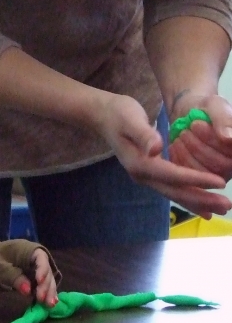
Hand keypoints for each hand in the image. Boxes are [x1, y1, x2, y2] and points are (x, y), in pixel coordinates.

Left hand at [0, 238, 59, 306]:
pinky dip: (44, 293)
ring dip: (48, 291)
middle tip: (44, 300)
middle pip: (46, 270)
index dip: (43, 270)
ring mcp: (34, 267)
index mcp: (26, 249)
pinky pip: (41, 284)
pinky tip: (48, 303)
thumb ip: (14, 278)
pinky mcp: (33, 277)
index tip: (40, 282)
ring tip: (50, 305)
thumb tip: (28, 290)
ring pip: (46, 279)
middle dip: (46, 285)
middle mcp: (34, 257)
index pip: (40, 257)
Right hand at [91, 93, 230, 217]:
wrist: (102, 115)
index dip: (196, 179)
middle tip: (226, 204)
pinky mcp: (149, 173)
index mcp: (139, 163)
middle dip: (201, 198)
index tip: (220, 181)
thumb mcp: (130, 118)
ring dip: (197, 202)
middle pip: (174, 191)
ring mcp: (144, 176)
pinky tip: (202, 206)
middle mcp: (141, 174)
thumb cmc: (118, 113)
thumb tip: (156, 148)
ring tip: (219, 209)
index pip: (172, 175)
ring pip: (173, 193)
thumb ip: (144, 134)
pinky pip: (171, 189)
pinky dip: (187, 198)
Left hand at [169, 95, 231, 189]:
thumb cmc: (205, 108)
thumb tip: (229, 138)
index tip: (195, 124)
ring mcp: (216, 173)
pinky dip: (179, 159)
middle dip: (198, 147)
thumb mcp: (214, 105)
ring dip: (188, 153)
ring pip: (204, 173)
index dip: (212, 140)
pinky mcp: (198, 177)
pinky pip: (188, 177)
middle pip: (220, 166)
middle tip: (185, 131)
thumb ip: (223, 119)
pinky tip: (175, 144)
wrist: (188, 113)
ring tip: (180, 136)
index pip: (231, 154)